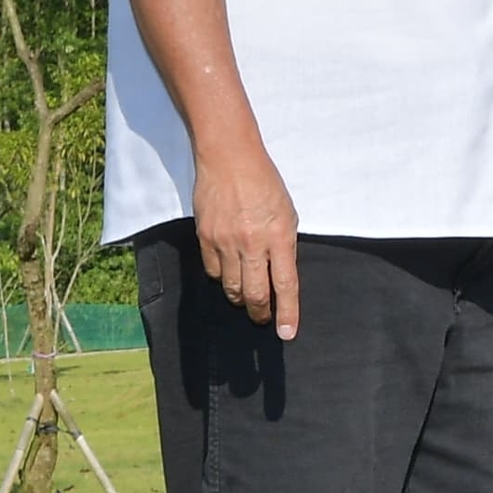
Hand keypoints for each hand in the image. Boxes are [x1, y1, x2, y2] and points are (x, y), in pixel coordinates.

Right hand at [193, 140, 302, 338]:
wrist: (229, 159)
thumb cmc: (265, 184)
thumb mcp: (288, 213)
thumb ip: (285, 245)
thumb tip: (280, 274)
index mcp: (279, 237)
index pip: (285, 285)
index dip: (287, 313)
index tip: (287, 333)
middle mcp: (252, 244)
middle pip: (255, 293)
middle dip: (259, 312)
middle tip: (262, 317)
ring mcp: (225, 242)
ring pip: (231, 287)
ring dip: (240, 297)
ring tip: (246, 298)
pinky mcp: (204, 237)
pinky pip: (212, 271)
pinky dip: (221, 277)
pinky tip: (228, 272)